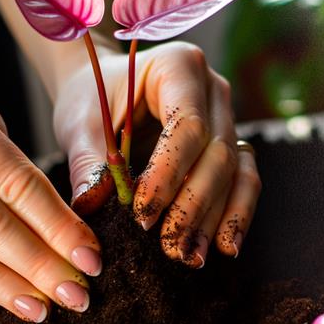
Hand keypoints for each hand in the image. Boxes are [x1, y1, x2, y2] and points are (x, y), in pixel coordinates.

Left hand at [54, 40, 259, 266]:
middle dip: (194, 205)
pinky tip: (223, 247)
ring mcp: (228, 117)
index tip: (141, 215)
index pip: (187, 126)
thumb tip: (91, 206)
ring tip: (192, 257)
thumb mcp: (80, 123)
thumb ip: (89, 162)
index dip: (169, 174)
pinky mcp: (231, 144)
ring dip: (217, 218)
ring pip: (237, 171)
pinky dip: (235, 214)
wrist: (103, 87)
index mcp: (180, 66)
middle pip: (218, 152)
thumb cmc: (92, 97)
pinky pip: (244, 181)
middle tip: (169, 247)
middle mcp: (214, 90)